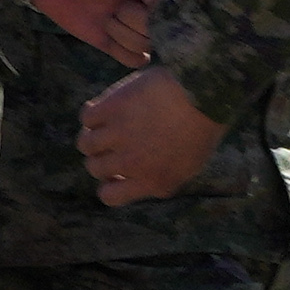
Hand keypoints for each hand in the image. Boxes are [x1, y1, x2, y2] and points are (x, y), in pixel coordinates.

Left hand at [28, 0, 174, 59]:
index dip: (161, 5)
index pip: (178, 4)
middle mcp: (149, 7)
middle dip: (139, 21)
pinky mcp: (115, 43)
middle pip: (164, 29)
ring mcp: (133, 26)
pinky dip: (123, 51)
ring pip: (148, 46)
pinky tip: (107, 35)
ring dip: (125, 34)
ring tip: (107, 18)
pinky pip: (134, 59)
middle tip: (119, 6)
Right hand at [82, 65, 225, 207]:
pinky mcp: (112, 109)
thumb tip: (136, 182)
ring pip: (84, 144)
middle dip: (102, 157)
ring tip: (107, 126)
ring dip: (93, 136)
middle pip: (94, 167)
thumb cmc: (202, 126)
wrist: (205, 93)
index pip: (108, 196)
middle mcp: (131, 164)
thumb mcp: (188, 165)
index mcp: (152, 182)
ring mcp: (118, 136)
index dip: (109, 183)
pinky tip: (107, 107)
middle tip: (115, 142)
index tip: (117, 171)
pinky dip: (93, 113)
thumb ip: (161, 178)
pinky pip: (87, 117)